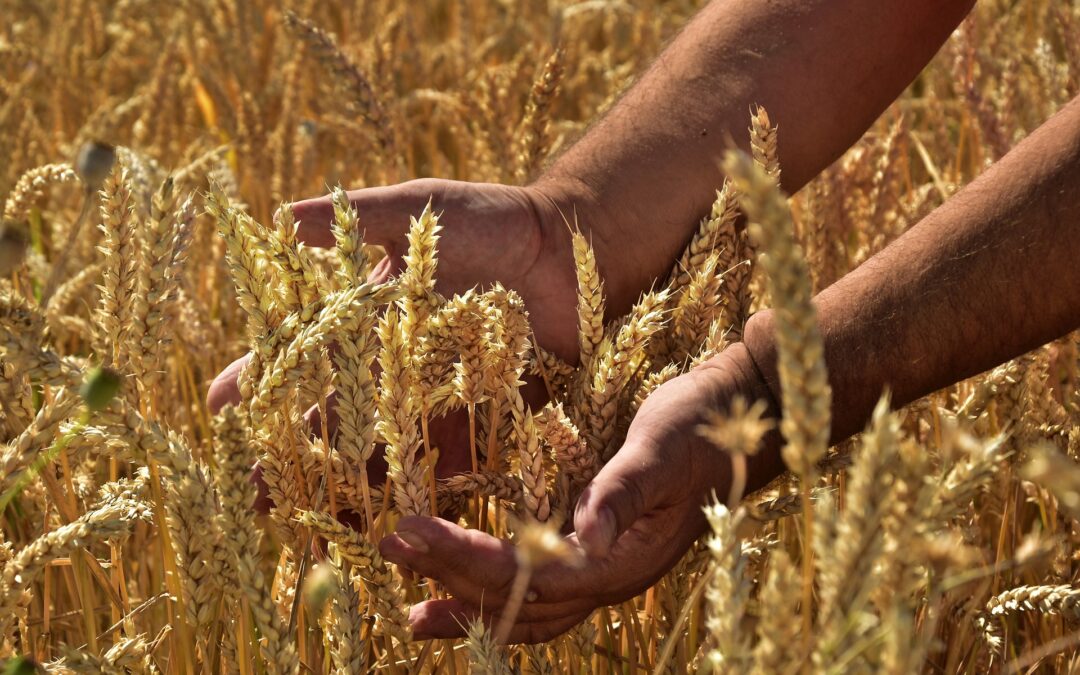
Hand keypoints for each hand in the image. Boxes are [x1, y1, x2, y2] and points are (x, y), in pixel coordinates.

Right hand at [205, 178, 588, 501]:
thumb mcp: (425, 211)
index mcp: (370, 319)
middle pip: (333, 419)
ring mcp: (437, 400)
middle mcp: (396, 368)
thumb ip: (364, 217)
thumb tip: (286, 216)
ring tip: (309, 527)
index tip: (220, 411)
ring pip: (381, 454)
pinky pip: (447, 465)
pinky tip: (393, 528)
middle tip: (252, 497)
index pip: (304, 354)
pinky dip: (421, 495)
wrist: (578, 248)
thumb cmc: (497, 220)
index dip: (262, 381)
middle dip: (293, 457)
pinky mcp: (485, 422)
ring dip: (346, 491)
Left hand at [378, 343, 784, 642]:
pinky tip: (468, 594)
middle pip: (519, 602)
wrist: (739, 417)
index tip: (406, 532)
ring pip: (531, 614)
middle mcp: (612, 579)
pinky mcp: (601, 552)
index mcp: (623, 560)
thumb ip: (623, 492)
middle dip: (449, 579)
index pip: (526, 574)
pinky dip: (501, 601)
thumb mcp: (660, 447)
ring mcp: (608, 571)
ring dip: (470, 610)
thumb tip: (585, 539)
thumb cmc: (699, 425)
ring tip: (415, 616)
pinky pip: (544, 596)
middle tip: (389, 547)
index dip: (463, 558)